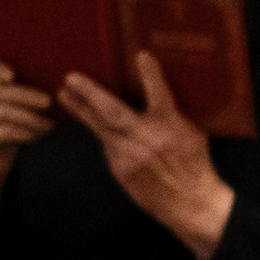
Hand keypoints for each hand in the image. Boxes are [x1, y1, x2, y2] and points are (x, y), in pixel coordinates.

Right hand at [0, 52, 55, 210]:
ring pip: (1, 112)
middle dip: (24, 95)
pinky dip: (24, 132)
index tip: (13, 74)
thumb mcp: (1, 100)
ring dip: (30, 118)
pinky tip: (38, 134)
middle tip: (48, 102)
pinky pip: (2, 131)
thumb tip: (48, 76)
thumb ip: (11, 85)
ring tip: (48, 123)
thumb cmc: (0, 121)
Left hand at [60, 52, 235, 259]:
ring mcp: (130, 156)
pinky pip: (105, 145)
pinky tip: (91, 123)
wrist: (188, 202)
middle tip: (72, 78)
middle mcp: (147, 139)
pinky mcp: (120, 169)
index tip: (143, 56)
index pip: (161, 94)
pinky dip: (99, 132)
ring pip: (99, 128)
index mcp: (171, 126)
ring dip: (80, 110)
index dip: (151, 75)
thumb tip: (158, 94)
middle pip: (112, 112)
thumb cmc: (194, 165)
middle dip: (90, 93)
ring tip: (65, 95)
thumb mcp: (193, 134)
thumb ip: (174, 115)